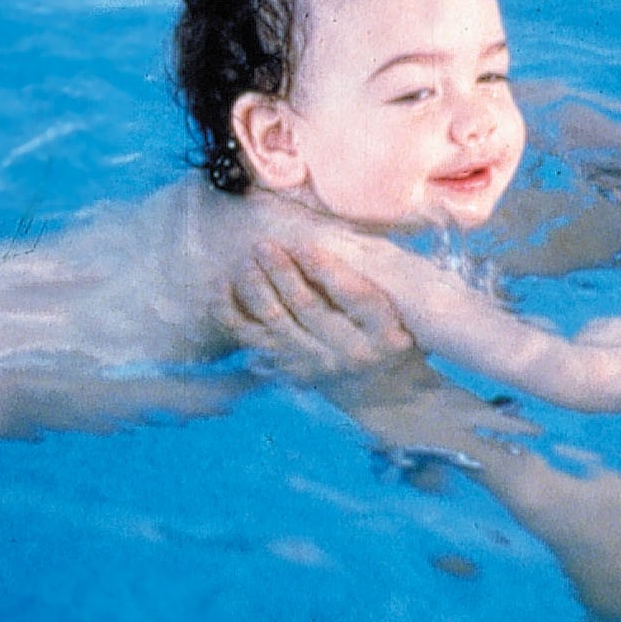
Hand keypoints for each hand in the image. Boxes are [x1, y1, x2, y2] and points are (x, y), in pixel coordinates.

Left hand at [219, 242, 416, 383]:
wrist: (380, 391)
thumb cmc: (391, 333)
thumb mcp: (399, 309)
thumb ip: (372, 275)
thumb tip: (326, 230)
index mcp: (387, 334)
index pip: (357, 297)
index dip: (327, 269)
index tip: (304, 243)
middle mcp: (350, 354)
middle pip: (309, 308)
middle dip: (282, 272)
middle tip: (264, 245)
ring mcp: (316, 366)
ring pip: (275, 323)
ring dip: (256, 287)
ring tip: (247, 259)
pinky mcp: (288, 370)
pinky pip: (250, 339)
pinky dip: (231, 313)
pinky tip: (221, 287)